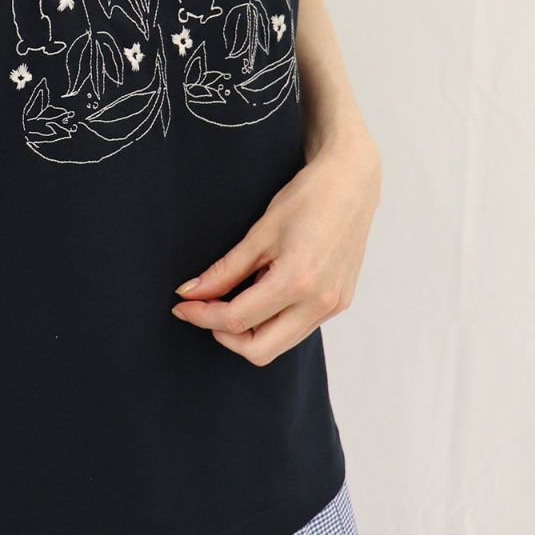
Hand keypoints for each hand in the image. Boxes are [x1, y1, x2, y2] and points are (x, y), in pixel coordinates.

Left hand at [171, 128, 380, 364]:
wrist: (352, 183)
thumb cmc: (307, 198)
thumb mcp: (259, 233)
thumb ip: (224, 271)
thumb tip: (190, 294)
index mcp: (297, 282)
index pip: (237, 320)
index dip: (202, 316)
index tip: (183, 306)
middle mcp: (319, 302)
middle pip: (259, 350)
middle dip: (225, 335)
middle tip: (205, 309)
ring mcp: (333, 306)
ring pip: (279, 345)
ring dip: (248, 331)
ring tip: (230, 298)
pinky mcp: (339, 303)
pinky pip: (297, 329)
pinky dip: (271, 322)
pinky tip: (260, 292)